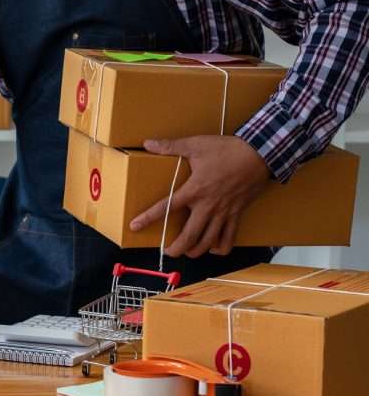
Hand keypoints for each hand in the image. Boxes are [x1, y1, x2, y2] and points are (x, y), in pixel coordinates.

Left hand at [129, 136, 270, 257]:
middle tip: (167, 252)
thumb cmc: (227, 150)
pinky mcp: (237, 214)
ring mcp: (224, 212)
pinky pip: (230, 237)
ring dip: (196, 251)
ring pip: (209, 241)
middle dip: (176, 248)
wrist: (260, 154)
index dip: (148, 218)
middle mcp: (208, 206)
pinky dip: (221, 247)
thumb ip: (170, 146)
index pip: (166, 207)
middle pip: (189, 236)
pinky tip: (214, 249)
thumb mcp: (196, 145)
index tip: (134, 226)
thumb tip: (147, 143)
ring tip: (187, 252)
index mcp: (194, 190)